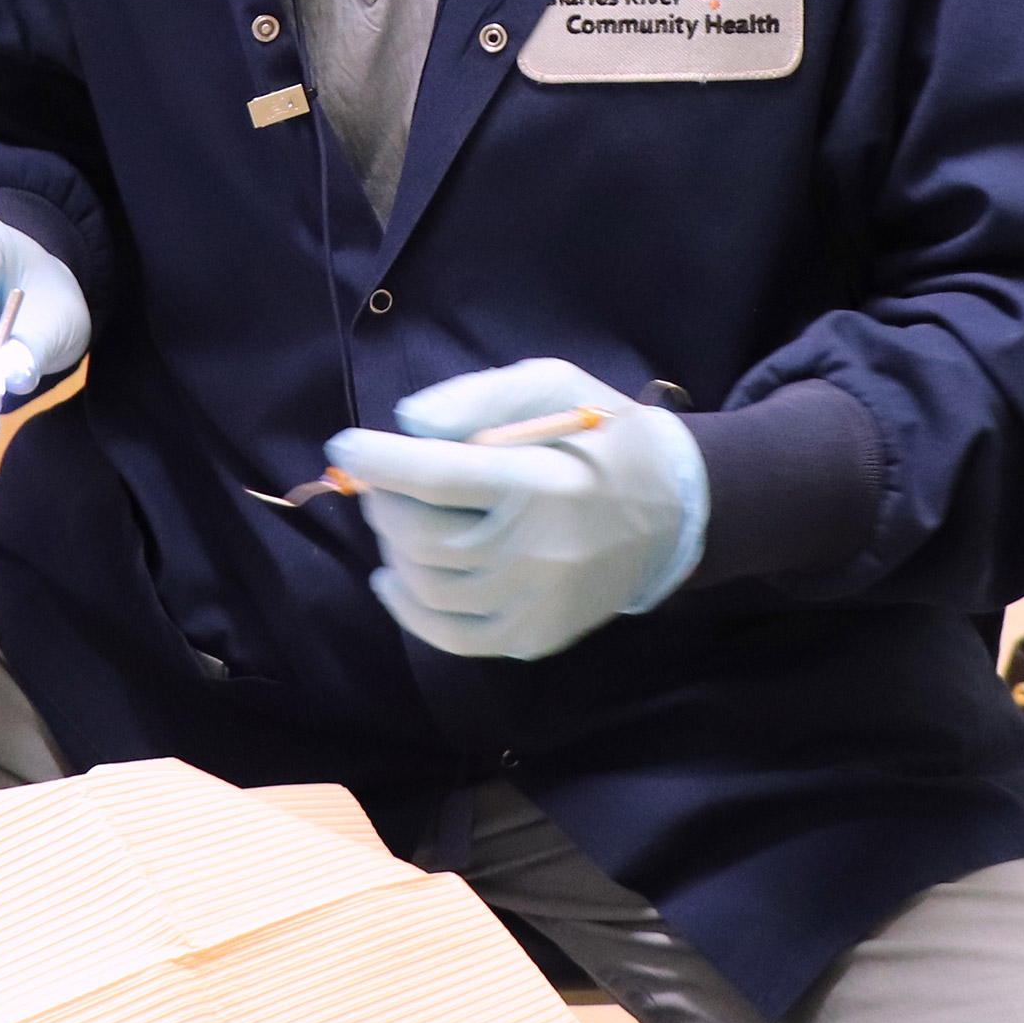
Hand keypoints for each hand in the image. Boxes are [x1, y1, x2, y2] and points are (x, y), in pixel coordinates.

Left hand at [325, 358, 708, 661]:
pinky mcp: (534, 637)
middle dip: (382, 502)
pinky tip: (396, 577)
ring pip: (427, 586)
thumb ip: (479, 399)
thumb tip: (409, 424)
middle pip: (421, 536)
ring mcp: (535, 604)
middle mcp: (537, 553)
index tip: (346, 447)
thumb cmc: (605, 436)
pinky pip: (450, 636)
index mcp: (540, 483)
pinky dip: (409, 607)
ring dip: (393, 548)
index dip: (379, 462)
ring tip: (399, 518)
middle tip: (381, 479)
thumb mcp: (552, 385)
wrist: (677, 510)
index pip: (436, 478)